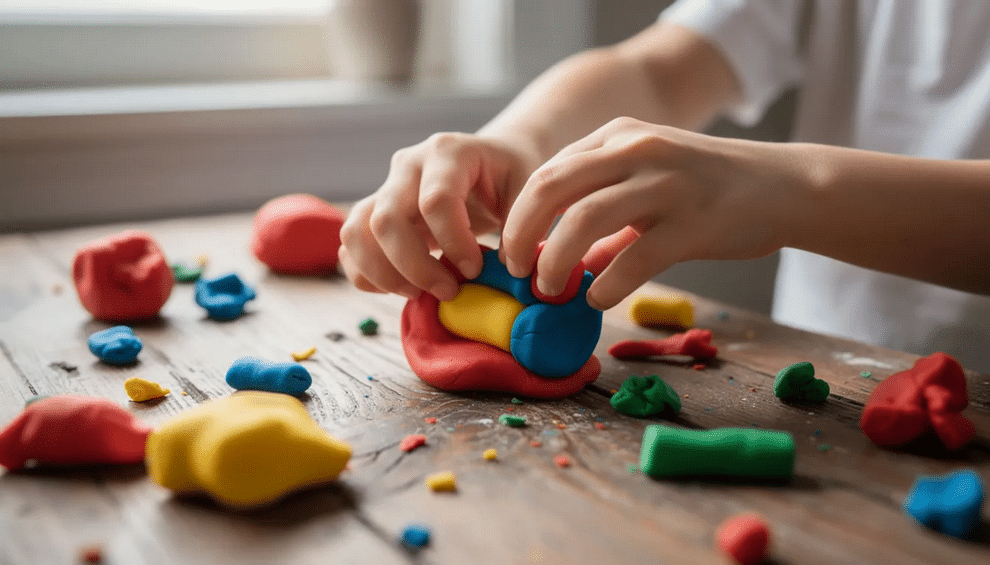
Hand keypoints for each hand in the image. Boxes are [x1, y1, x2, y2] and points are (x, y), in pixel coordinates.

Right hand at [338, 132, 537, 300]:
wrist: (490, 161)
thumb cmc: (511, 175)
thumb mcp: (529, 189)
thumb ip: (523, 226)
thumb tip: (509, 271)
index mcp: (447, 152)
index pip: (436, 201)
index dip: (454, 243)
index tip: (476, 269)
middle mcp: (407, 165)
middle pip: (387, 219)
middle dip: (415, 267)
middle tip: (448, 291)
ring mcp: (384, 187)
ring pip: (357, 233)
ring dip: (384, 274)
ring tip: (419, 294)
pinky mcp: (372, 212)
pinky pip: (351, 247)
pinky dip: (366, 275)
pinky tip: (402, 288)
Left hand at [501, 117, 803, 309]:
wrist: (784, 186)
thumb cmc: (710, 188)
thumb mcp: (650, 184)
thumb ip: (607, 218)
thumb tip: (570, 266)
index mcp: (618, 136)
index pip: (547, 172)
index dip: (519, 216)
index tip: (512, 252)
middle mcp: (637, 149)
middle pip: (551, 187)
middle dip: (520, 233)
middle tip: (516, 270)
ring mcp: (665, 182)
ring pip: (582, 219)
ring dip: (554, 261)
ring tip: (549, 290)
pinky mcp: (693, 222)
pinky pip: (633, 259)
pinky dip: (605, 286)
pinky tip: (598, 300)